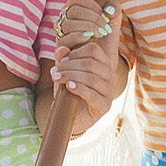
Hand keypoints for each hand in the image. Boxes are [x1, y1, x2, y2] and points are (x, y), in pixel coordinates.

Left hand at [51, 1, 124, 133]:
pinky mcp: (105, 106)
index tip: (61, 60)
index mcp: (103, 63)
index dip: (76, 52)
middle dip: (69, 66)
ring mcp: (110, 91)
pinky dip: (79, 88)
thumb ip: (63, 59)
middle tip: (54, 71)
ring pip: (91, 78)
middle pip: (91, 63)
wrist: (70, 116)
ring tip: (56, 78)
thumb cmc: (69, 91)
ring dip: (71, 76)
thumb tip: (61, 49)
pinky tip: (69, 86)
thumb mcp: (64, 72)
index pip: (94, 50)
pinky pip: (92, 94)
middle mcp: (110, 76)